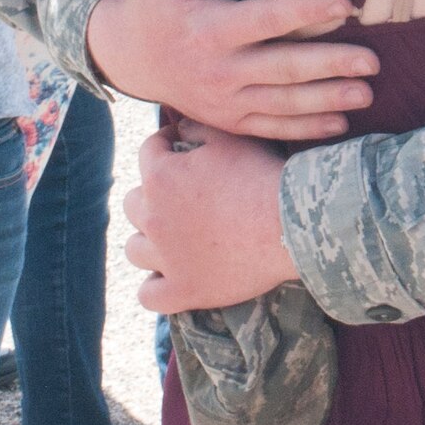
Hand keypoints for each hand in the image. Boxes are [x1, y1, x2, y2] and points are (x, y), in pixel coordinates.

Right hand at [86, 0, 376, 137]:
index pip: (267, 19)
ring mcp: (225, 101)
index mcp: (208, 28)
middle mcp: (220, 69)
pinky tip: (339, 123)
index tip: (346, 3)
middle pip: (285, 68)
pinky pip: (271, 129)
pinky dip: (306, 129)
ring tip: (367, 93)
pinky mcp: (229, 121)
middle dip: (331, 65)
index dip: (307, 11)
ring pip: (284, 103)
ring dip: (328, 100)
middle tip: (372, 62)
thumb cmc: (154, 4)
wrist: (130, 59)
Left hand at [123, 120, 297, 312]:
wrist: (291, 224)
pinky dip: (155, 286)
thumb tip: (178, 129)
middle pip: (133, 203)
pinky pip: (149, 295)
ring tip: (170, 237)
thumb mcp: (229, 140)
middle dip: (151, 195)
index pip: (147, 152)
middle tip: (178, 195)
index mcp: (160, 177)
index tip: (177, 146)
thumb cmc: (262, 176)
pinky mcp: (184, 290)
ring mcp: (166, 259)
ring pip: (135, 249)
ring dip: (148, 239)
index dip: (163, 145)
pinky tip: (170, 276)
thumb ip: (196, 129)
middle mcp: (154, 218)